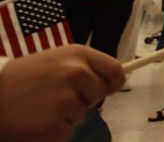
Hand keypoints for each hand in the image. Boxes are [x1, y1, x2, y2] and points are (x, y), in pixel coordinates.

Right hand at [0, 45, 124, 141]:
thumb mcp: (56, 60)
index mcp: (78, 55)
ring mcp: (65, 100)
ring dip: (65, 115)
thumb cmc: (23, 77)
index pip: (115, 71)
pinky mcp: (55, 127)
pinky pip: (66, 133)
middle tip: (55, 96)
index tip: (107, 88)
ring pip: (81, 115)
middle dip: (83, 99)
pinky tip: (34, 121)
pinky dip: (52, 132)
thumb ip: (84, 68)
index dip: (113, 82)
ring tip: (39, 106)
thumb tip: (115, 81)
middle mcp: (76, 74)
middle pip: (99, 95)